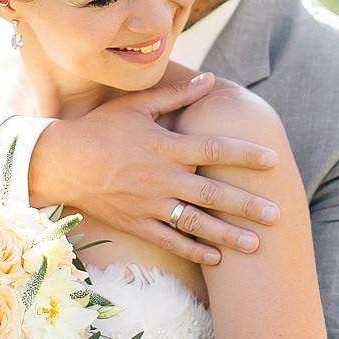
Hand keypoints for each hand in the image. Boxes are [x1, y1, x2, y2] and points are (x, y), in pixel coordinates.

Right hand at [28, 71, 279, 265]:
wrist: (61, 162)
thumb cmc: (100, 129)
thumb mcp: (137, 106)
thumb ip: (176, 95)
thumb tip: (210, 80)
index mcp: (166, 146)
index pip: (215, 150)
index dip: (246, 154)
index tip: (274, 161)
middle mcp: (163, 177)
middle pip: (214, 194)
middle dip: (248, 205)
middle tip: (277, 214)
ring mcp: (150, 204)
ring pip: (197, 223)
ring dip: (229, 234)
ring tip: (256, 244)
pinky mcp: (137, 223)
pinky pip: (171, 240)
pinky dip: (194, 250)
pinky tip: (217, 258)